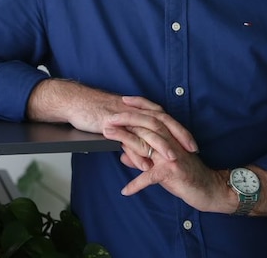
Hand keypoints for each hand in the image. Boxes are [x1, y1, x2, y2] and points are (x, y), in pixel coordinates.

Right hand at [28, 81, 196, 155]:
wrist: (74, 100)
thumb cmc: (94, 110)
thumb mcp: (117, 118)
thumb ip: (131, 130)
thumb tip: (142, 145)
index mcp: (137, 108)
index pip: (164, 117)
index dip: (179, 129)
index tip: (192, 143)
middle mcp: (133, 110)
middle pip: (162, 121)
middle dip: (179, 136)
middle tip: (192, 149)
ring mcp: (122, 117)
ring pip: (147, 130)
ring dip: (161, 146)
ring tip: (172, 160)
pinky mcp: (110, 124)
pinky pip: (127, 139)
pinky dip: (137, 152)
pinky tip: (144, 165)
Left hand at [102, 100, 228, 212]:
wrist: (209, 189)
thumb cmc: (186, 176)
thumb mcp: (163, 164)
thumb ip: (144, 158)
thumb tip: (123, 155)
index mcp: (171, 136)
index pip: (155, 115)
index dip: (140, 105)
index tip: (123, 100)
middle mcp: (172, 141)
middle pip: (148, 124)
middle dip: (126, 119)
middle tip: (108, 118)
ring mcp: (172, 155)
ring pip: (146, 144)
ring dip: (124, 141)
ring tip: (107, 138)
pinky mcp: (172, 172)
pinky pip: (150, 176)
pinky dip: (136, 184)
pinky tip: (125, 191)